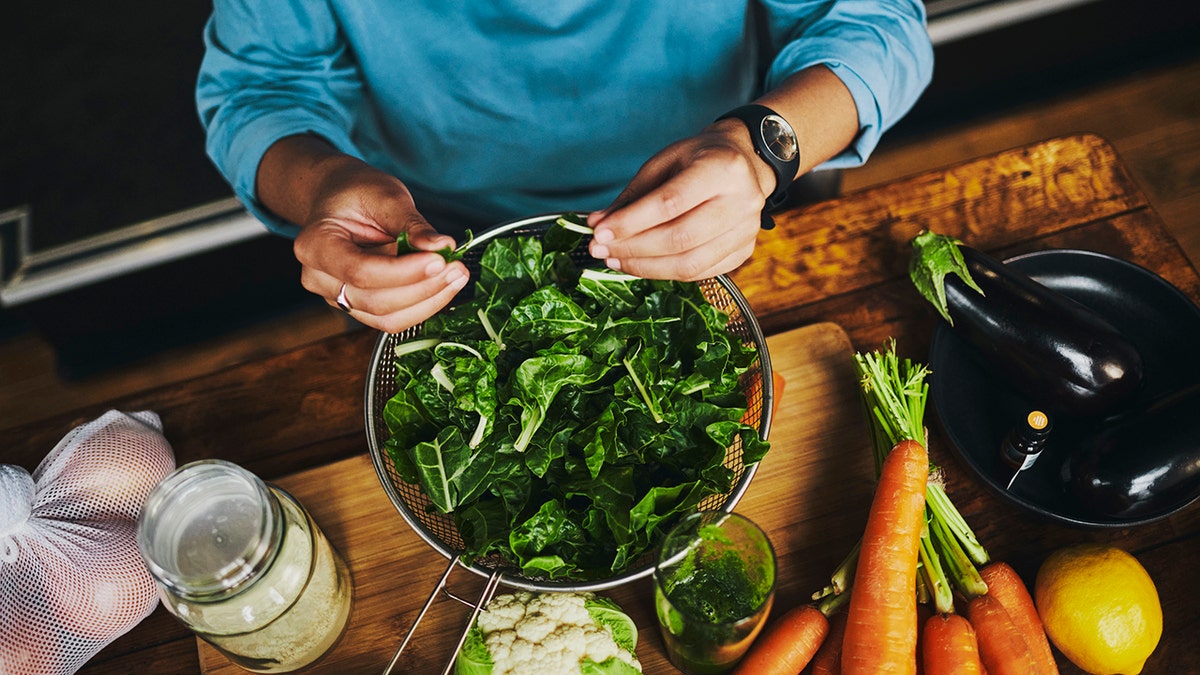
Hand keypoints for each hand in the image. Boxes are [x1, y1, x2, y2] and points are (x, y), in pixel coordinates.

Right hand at [290, 157, 469, 332]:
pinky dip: (423, 305)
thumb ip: (412, 224)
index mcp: (314, 245)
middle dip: (422, 288)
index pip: (360, 272)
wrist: (341, 199)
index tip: (440, 260)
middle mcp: (318, 278)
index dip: (403, 272)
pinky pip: (393, 318)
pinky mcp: (358, 306)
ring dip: (428, 301)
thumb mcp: (385, 196)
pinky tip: (444, 285)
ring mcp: (336, 297)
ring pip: (386, 317)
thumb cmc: (358, 193)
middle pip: (375, 301)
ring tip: (456, 276)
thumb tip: (443, 245)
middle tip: (458, 268)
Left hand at [586, 119, 772, 280]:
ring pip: (690, 263)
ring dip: (646, 267)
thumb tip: (598, 224)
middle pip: (680, 238)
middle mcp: (741, 201)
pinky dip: (666, 273)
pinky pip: (700, 273)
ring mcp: (746, 230)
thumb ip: (634, 195)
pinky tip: (641, 265)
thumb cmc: (700, 158)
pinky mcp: (744, 251)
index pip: (670, 203)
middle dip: (633, 249)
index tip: (600, 232)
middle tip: (601, 251)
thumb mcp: (664, 162)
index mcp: (722, 168)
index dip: (631, 222)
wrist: (747, 162)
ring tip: (616, 261)